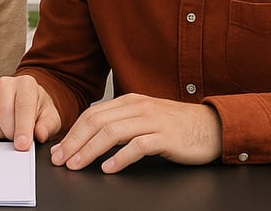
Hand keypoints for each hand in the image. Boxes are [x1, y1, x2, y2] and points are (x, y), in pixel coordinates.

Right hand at [0, 75, 61, 150]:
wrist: (25, 106)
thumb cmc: (37, 111)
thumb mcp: (50, 119)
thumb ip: (47, 126)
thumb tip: (40, 134)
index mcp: (26, 84)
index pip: (23, 106)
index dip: (22, 128)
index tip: (23, 145)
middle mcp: (5, 84)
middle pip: (2, 111)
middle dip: (10, 132)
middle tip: (17, 140)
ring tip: (8, 133)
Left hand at [50, 93, 220, 172]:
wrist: (212, 126)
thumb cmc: (176, 125)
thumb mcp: (144, 118)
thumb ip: (120, 123)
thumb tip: (90, 138)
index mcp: (129, 102)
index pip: (92, 115)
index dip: (72, 133)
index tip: (58, 150)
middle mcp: (138, 107)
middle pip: (97, 122)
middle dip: (74, 142)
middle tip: (61, 160)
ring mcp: (152, 121)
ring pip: (112, 132)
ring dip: (90, 150)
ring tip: (77, 165)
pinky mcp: (165, 137)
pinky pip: (138, 146)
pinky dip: (120, 158)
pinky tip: (109, 168)